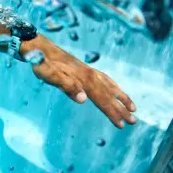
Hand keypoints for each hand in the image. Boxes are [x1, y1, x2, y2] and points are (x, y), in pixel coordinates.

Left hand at [22, 36, 136, 127]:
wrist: (39, 48)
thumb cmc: (42, 64)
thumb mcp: (50, 76)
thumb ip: (67, 86)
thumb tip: (83, 99)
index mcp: (84, 79)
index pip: (102, 100)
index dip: (112, 113)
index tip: (121, 125)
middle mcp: (91, 75)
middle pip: (109, 95)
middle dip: (121, 109)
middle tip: (133, 122)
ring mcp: (90, 71)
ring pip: (110, 87)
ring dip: (122, 98)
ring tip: (133, 109)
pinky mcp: (86, 69)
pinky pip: (106, 80)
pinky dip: (114, 87)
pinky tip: (117, 90)